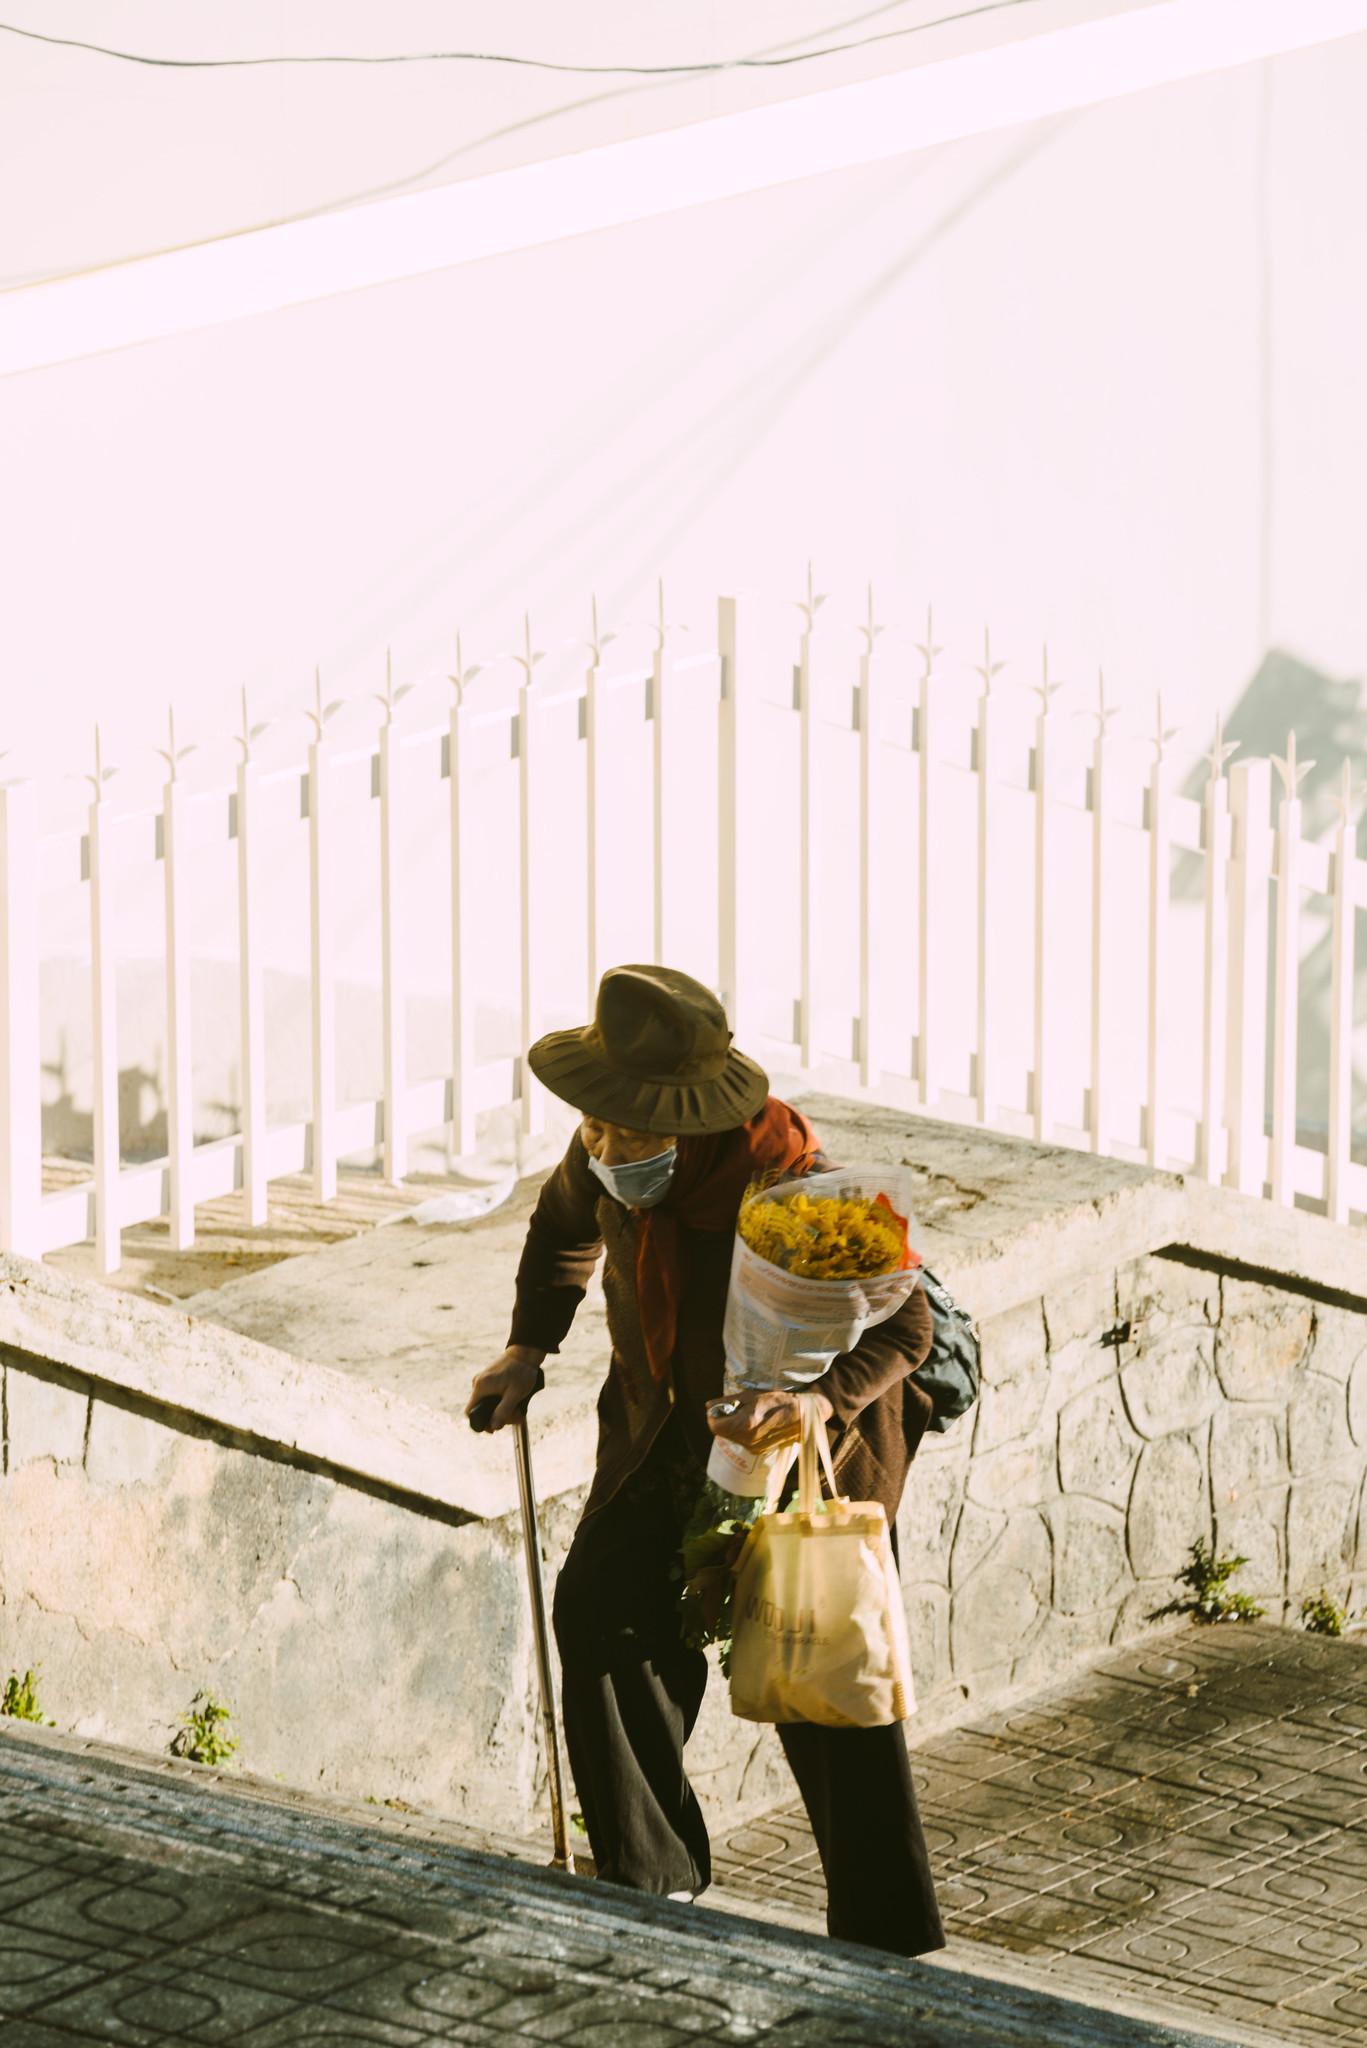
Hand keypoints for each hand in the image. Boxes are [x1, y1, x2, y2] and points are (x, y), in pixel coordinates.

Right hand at [466, 1346, 545, 1431]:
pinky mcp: (489, 1379)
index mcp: (480, 1387)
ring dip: (500, 1410)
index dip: (479, 1423)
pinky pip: (491, 1396)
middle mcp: (478, 1384)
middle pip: (480, 1409)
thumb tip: (493, 1427)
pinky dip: (501, 1402)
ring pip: (487, 1403)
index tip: (494, 1428)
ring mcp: (483, 1381)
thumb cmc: (521, 1372)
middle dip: (496, 1417)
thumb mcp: (515, 1394)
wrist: (526, 1353)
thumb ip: (503, 1411)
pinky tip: (514, 1402)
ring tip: (518, 1410)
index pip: (469, 1412)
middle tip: (515, 1417)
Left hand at [705, 1386, 832, 1453]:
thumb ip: (728, 1401)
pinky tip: (756, 1421)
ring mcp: (754, 1447)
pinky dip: (743, 1432)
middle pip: (722, 1432)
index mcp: (744, 1424)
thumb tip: (708, 1405)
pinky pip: (743, 1441)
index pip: (714, 1426)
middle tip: (734, 1408)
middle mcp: (748, 1439)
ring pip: (732, 1437)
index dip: (714, 1416)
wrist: (803, 1416)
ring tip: (747, 1413)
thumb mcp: (751, 1395)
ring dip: (733, 1426)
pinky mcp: (760, 1450)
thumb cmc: (778, 1401)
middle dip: (724, 1420)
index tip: (720, 1408)